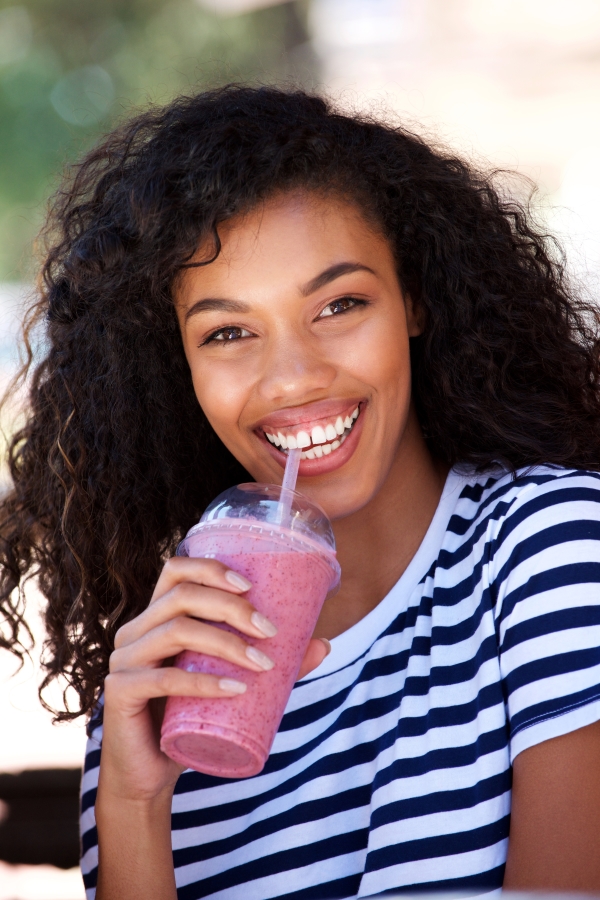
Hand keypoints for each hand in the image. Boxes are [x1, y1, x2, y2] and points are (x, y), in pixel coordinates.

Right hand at [97, 557, 328, 806]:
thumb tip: (324, 644)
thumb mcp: (228, 683)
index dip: (211, 568)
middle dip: (231, 607)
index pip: (175, 571)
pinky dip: (203, 682)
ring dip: (226, 643)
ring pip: (176, 630)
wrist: (148, 775)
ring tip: (262, 663)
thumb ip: (269, 661)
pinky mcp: (120, 692)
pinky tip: (235, 689)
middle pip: (181, 596)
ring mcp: (123, 660)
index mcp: (155, 618)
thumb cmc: (188, 719)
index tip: (251, 585)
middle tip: (269, 631)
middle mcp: (134, 631)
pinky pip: (163, 678)